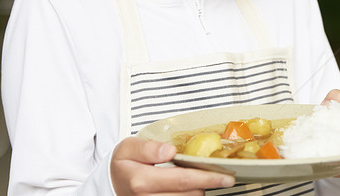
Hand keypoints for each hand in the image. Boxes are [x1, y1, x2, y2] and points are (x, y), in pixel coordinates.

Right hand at [111, 137, 234, 195]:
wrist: (112, 183)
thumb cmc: (123, 164)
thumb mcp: (128, 147)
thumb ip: (147, 148)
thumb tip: (169, 150)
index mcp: (142, 180)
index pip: (183, 180)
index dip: (208, 178)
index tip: (227, 177)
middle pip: (190, 194)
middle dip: (205, 183)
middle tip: (215, 173)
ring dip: (197, 191)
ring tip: (195, 179)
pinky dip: (189, 195)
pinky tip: (190, 188)